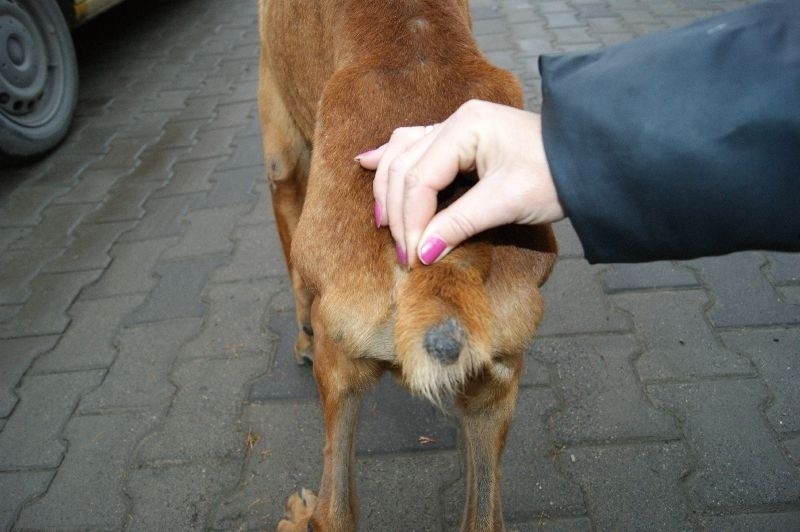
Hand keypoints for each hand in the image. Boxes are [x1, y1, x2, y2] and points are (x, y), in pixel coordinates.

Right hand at [357, 99, 564, 265]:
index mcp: (465, 128)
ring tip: (382, 220)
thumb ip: (459, 224)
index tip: (414, 257)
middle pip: (404, 166)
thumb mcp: (506, 202)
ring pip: (402, 153)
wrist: (588, 159)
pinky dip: (391, 159)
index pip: (420, 178)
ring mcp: (456, 127)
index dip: (412, 221)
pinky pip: (413, 145)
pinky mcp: (460, 138)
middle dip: (399, 211)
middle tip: (403, 251)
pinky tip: (366, 162)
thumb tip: (422, 253)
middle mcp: (455, 121)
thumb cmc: (554, 176)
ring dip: (389, 187)